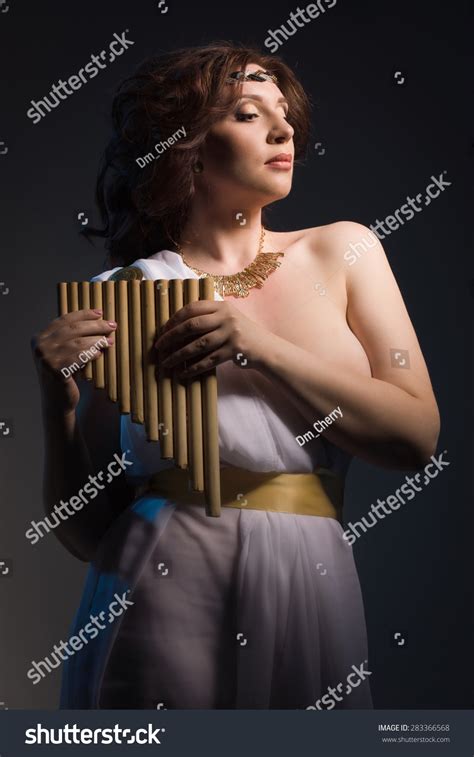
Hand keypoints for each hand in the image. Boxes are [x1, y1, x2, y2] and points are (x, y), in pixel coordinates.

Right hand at [31, 309, 116, 413]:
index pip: (64, 320)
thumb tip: (97, 318)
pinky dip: (91, 353)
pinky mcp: (56, 372)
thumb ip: (70, 337)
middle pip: (73, 329)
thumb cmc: (64, 374)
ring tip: (109, 341)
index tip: (100, 312)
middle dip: (95, 325)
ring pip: (78, 343)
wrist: (57, 402)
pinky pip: (79, 358)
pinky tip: (100, 353)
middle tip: (112, 325)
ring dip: (97, 340)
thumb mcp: (61, 352)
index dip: (84, 314)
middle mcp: (40, 347)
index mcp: (39, 338)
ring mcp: (46, 359)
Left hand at [154, 299, 268, 377]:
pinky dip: (194, 368)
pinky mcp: (233, 351)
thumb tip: (178, 327)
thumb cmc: (242, 334)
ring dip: (179, 355)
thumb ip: (209, 317)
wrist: (265, 348)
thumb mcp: (228, 318)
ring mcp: (230, 334)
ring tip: (166, 362)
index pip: (193, 308)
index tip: (163, 329)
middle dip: (172, 336)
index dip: (175, 318)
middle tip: (159, 346)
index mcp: (222, 306)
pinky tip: (183, 373)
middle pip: (192, 325)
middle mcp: (226, 318)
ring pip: (198, 345)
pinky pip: (208, 360)